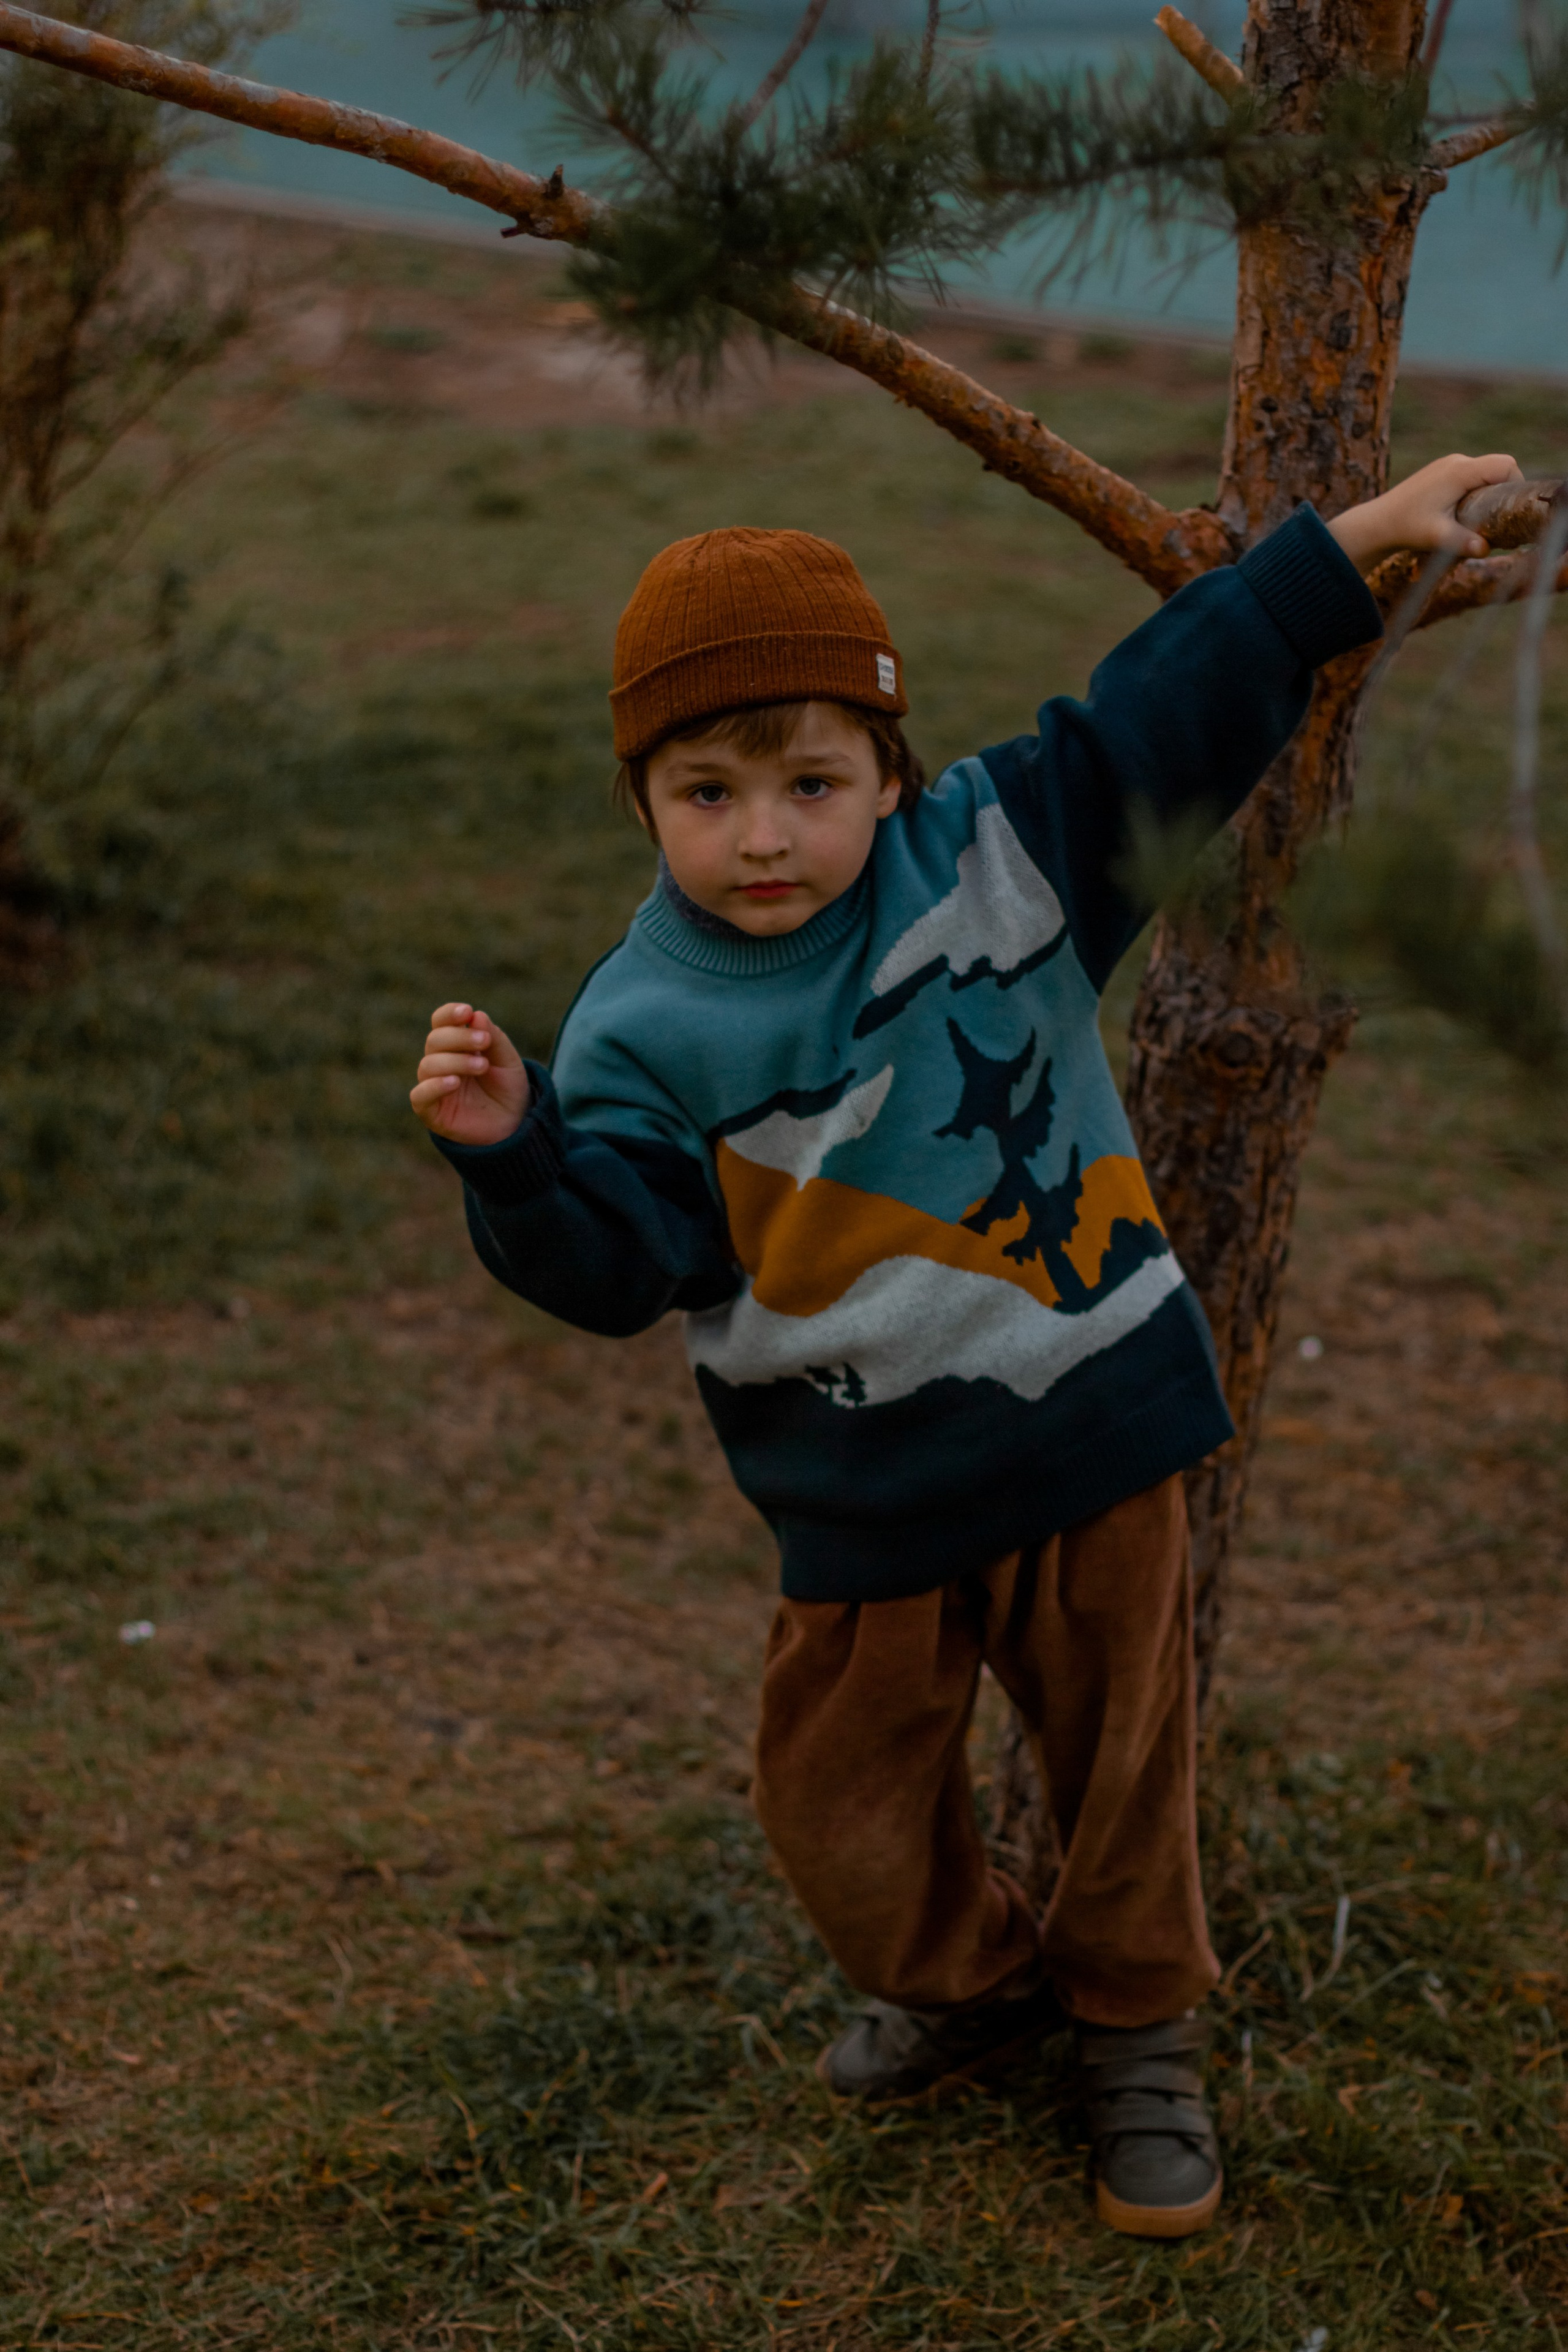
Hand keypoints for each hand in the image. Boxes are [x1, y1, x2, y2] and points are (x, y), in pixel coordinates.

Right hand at [410, 1001, 529, 1144]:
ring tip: (482, 1066)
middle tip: (484, 1042)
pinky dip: (434, 1086)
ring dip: (455, 1061)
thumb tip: (476, 1015)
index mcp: (455, 1046)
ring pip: (428, 1065)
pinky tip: (454, 1082)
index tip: (467, 1011)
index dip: (449, 1014)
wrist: (514, 1125)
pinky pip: (419, 1095)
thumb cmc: (508, 1089)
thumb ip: (494, 1038)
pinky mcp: (431, 1111)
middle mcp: (440, 1063)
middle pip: (434, 1040)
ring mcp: (433, 1086)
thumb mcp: (508, 1061)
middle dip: (459, 1037)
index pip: (441, 1023)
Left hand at [1326, 452, 1523, 573]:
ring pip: (1485, 474)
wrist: (1377, 522)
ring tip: (1479, 520)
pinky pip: (1471, 478)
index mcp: (1460, 471)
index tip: (1510, 511)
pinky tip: (1464, 515)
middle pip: (1498, 469)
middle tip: (1498, 520)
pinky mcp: (1442, 473)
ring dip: (1488, 495)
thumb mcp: (1436, 537)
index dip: (1516, 484)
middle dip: (1503, 493)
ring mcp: (1449, 465)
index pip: (1505, 465)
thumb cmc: (1405, 527)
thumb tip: (1486, 550)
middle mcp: (1457, 462)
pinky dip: (1475, 494)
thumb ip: (1463, 542)